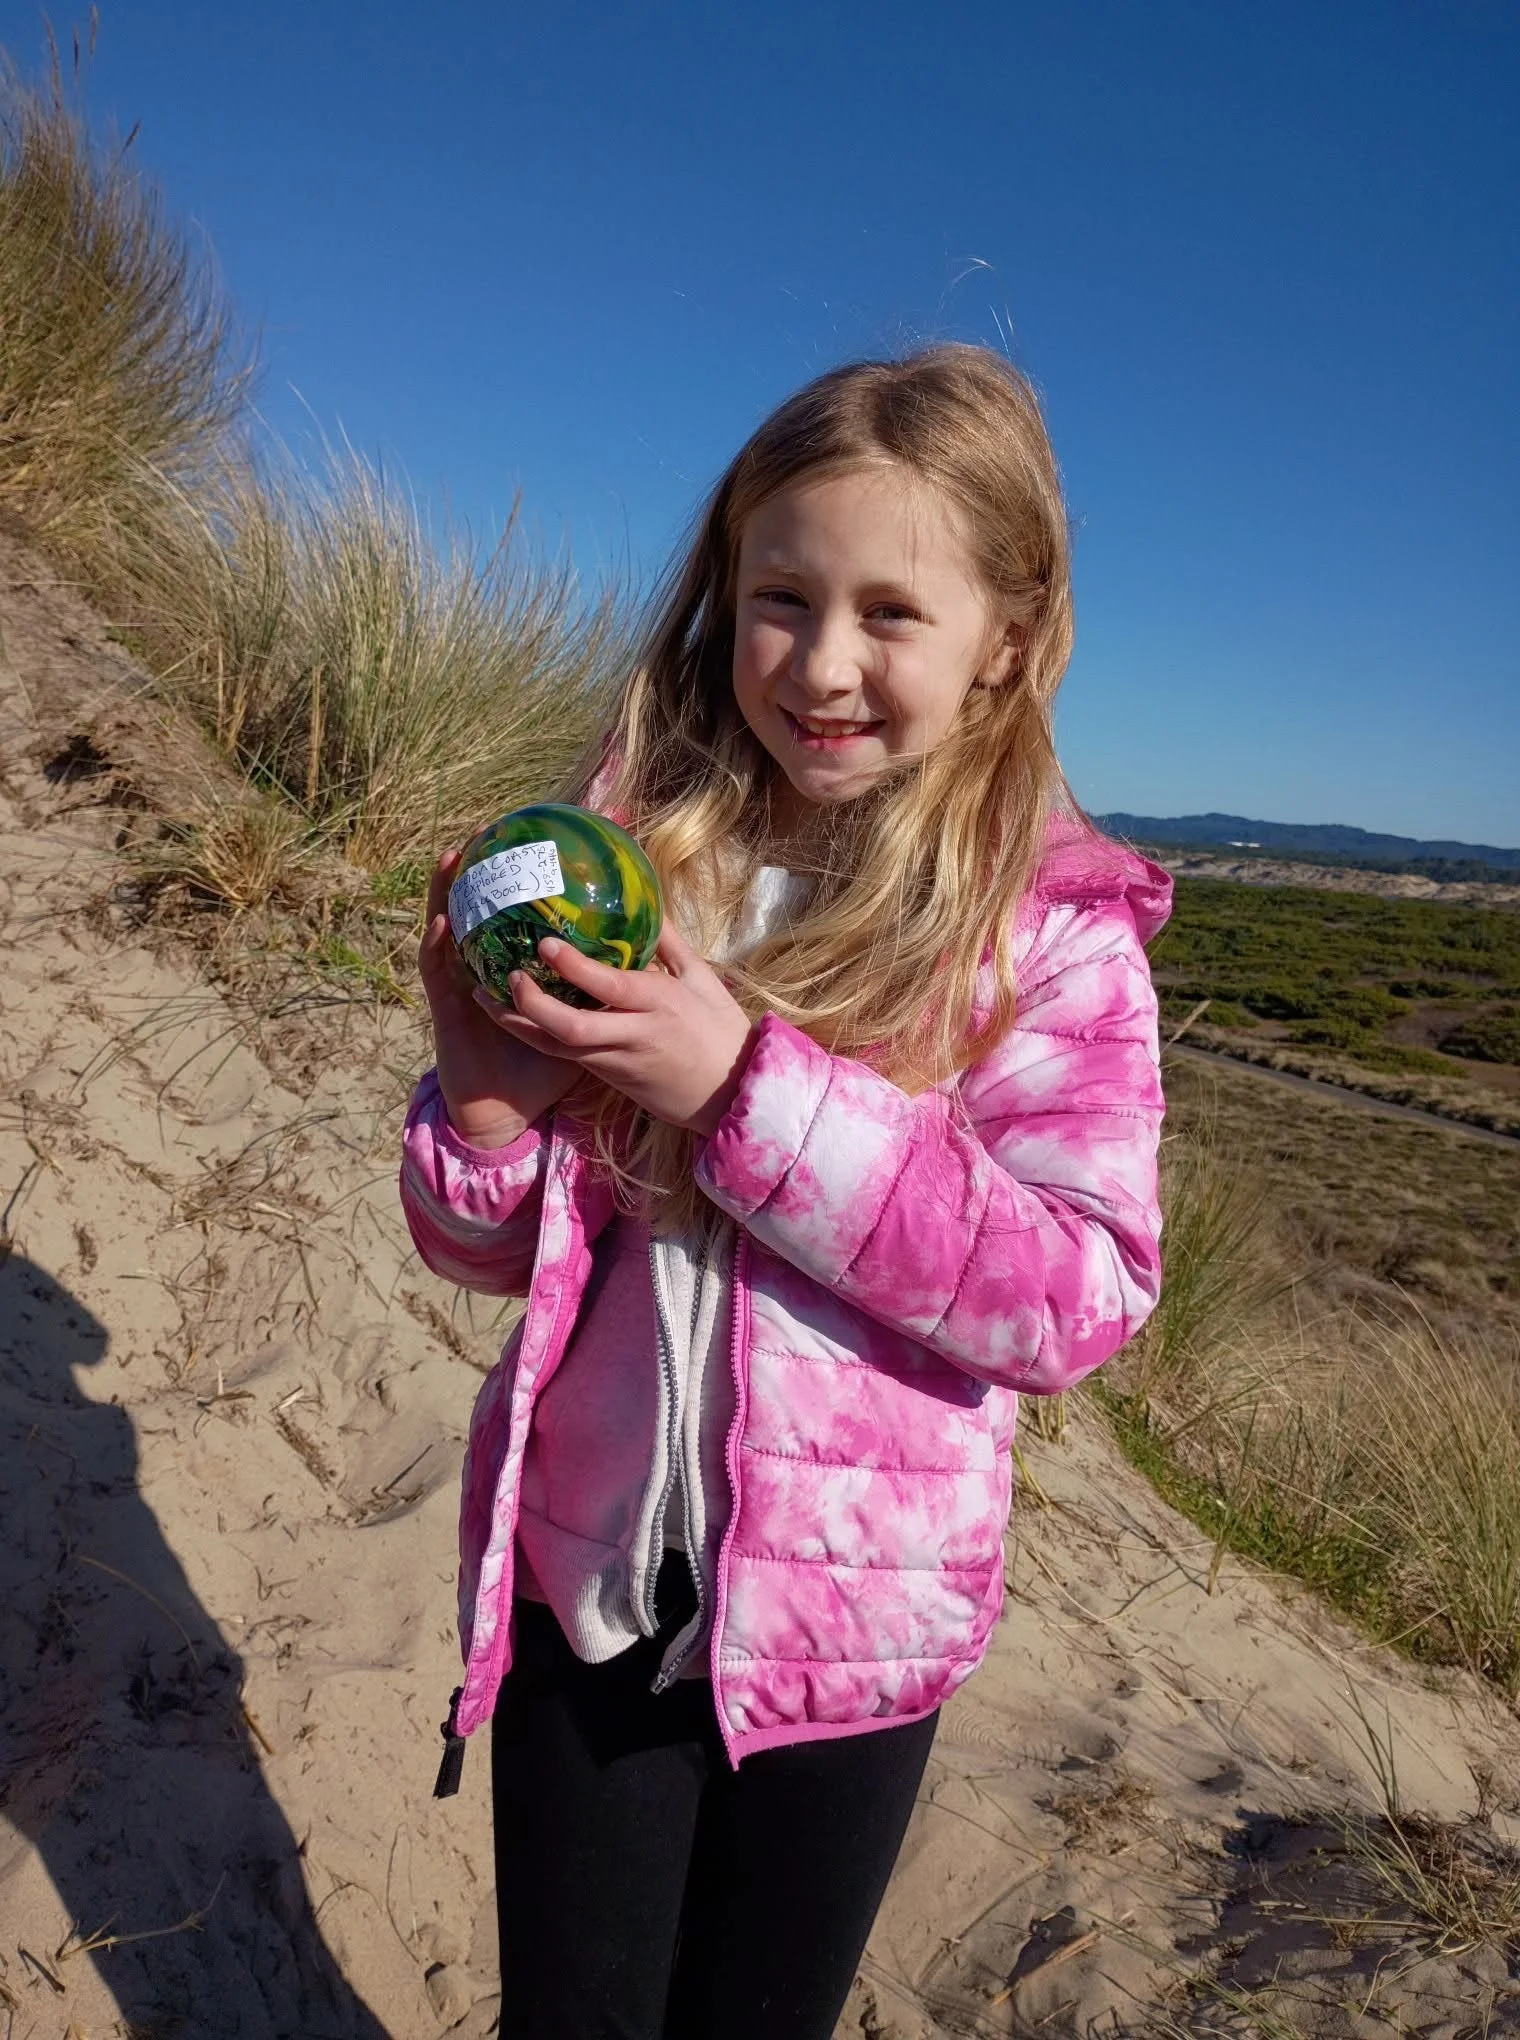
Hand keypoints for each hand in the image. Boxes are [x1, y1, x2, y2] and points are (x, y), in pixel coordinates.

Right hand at [418, 850, 582, 1148]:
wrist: (503, 1116)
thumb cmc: (542, 1076)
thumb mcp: (581, 1027)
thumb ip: (602, 994)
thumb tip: (648, 960)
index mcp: (518, 972)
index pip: (515, 922)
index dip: (518, 886)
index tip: (533, 845)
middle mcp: (486, 971)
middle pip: (481, 914)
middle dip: (480, 874)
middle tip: (488, 830)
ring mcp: (462, 987)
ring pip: (454, 932)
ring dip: (449, 894)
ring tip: (455, 856)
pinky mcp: (447, 1011)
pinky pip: (438, 972)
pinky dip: (437, 945)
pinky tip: (443, 919)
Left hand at [476, 922, 755, 1136]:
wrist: (730, 1094)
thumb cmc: (719, 1029)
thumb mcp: (702, 978)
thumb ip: (668, 940)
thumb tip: (644, 897)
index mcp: (659, 1003)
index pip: (609, 986)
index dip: (573, 967)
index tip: (544, 943)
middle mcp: (633, 1034)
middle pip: (570, 1026)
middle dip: (531, 1005)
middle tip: (505, 976)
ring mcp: (616, 1060)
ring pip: (556, 1047)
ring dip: (517, 1024)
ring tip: (484, 997)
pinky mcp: (607, 1077)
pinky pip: (564, 1055)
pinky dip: (535, 1035)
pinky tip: (510, 1015)